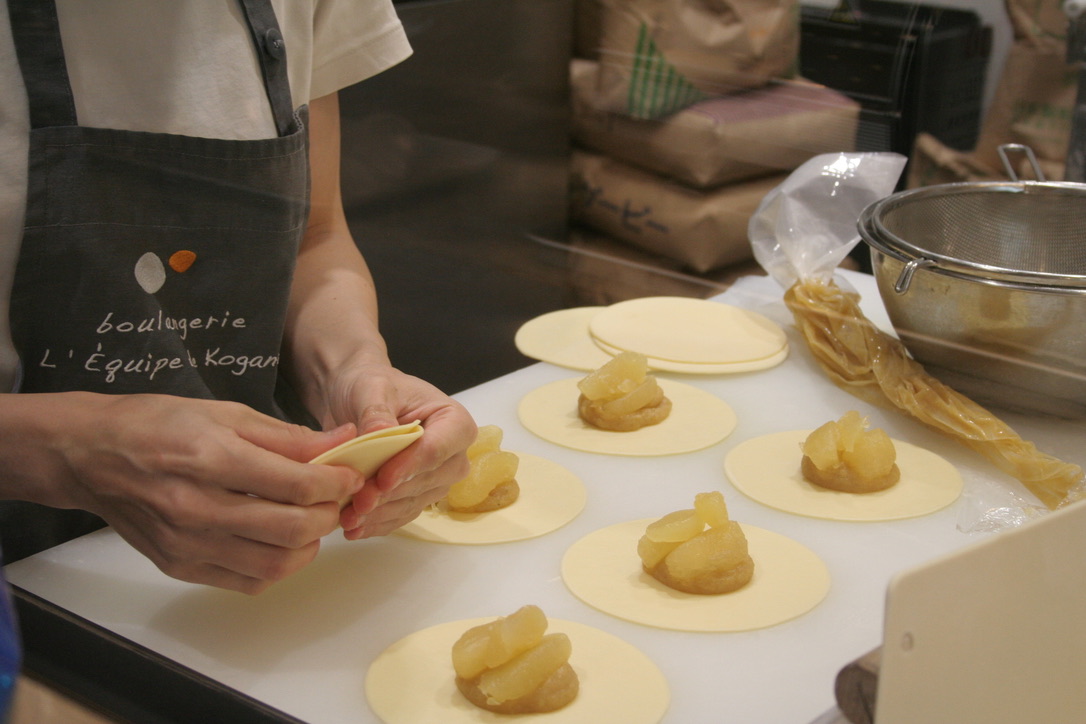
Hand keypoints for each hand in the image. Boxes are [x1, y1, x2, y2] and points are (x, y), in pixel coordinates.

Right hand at [4, 392, 364, 593]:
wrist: (93, 456)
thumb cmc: (159, 426)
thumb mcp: (227, 414)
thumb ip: (288, 436)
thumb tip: (342, 443)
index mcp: (211, 458)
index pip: (296, 484)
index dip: (336, 483)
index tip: (349, 476)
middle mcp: (198, 507)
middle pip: (291, 530)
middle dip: (328, 515)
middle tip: (334, 500)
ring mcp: (187, 543)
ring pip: (275, 563)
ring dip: (308, 546)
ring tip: (309, 520)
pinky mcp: (180, 566)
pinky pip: (247, 582)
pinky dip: (277, 566)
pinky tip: (278, 541)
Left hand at [314, 361, 475, 538]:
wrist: (356, 401)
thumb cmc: (371, 386)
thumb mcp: (370, 387)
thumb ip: (376, 410)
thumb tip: (381, 430)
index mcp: (454, 421)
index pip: (437, 449)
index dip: (410, 466)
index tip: (382, 480)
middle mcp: (453, 454)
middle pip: (428, 481)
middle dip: (391, 495)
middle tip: (357, 503)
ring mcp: (437, 478)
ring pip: (413, 502)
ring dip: (381, 514)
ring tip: (349, 519)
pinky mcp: (418, 495)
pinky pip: (402, 515)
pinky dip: (378, 523)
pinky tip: (355, 528)